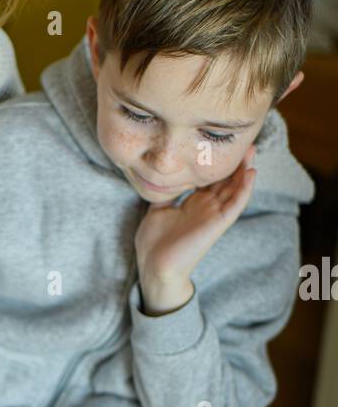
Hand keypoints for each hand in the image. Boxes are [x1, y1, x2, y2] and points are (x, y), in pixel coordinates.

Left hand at [135, 146, 256, 314]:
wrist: (155, 266)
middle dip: (234, 161)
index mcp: (193, 203)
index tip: (219, 143)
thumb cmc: (155, 243)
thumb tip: (163, 176)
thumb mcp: (157, 210)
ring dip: (244, 170)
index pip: (210, 179)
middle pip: (226, 180)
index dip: (216, 162)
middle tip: (243, 140)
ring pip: (234, 189)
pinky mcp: (217, 224)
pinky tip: (252, 174)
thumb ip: (166, 193)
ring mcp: (213, 215)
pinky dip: (245, 189)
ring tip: (251, 150)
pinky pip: (235, 205)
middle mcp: (206, 207)